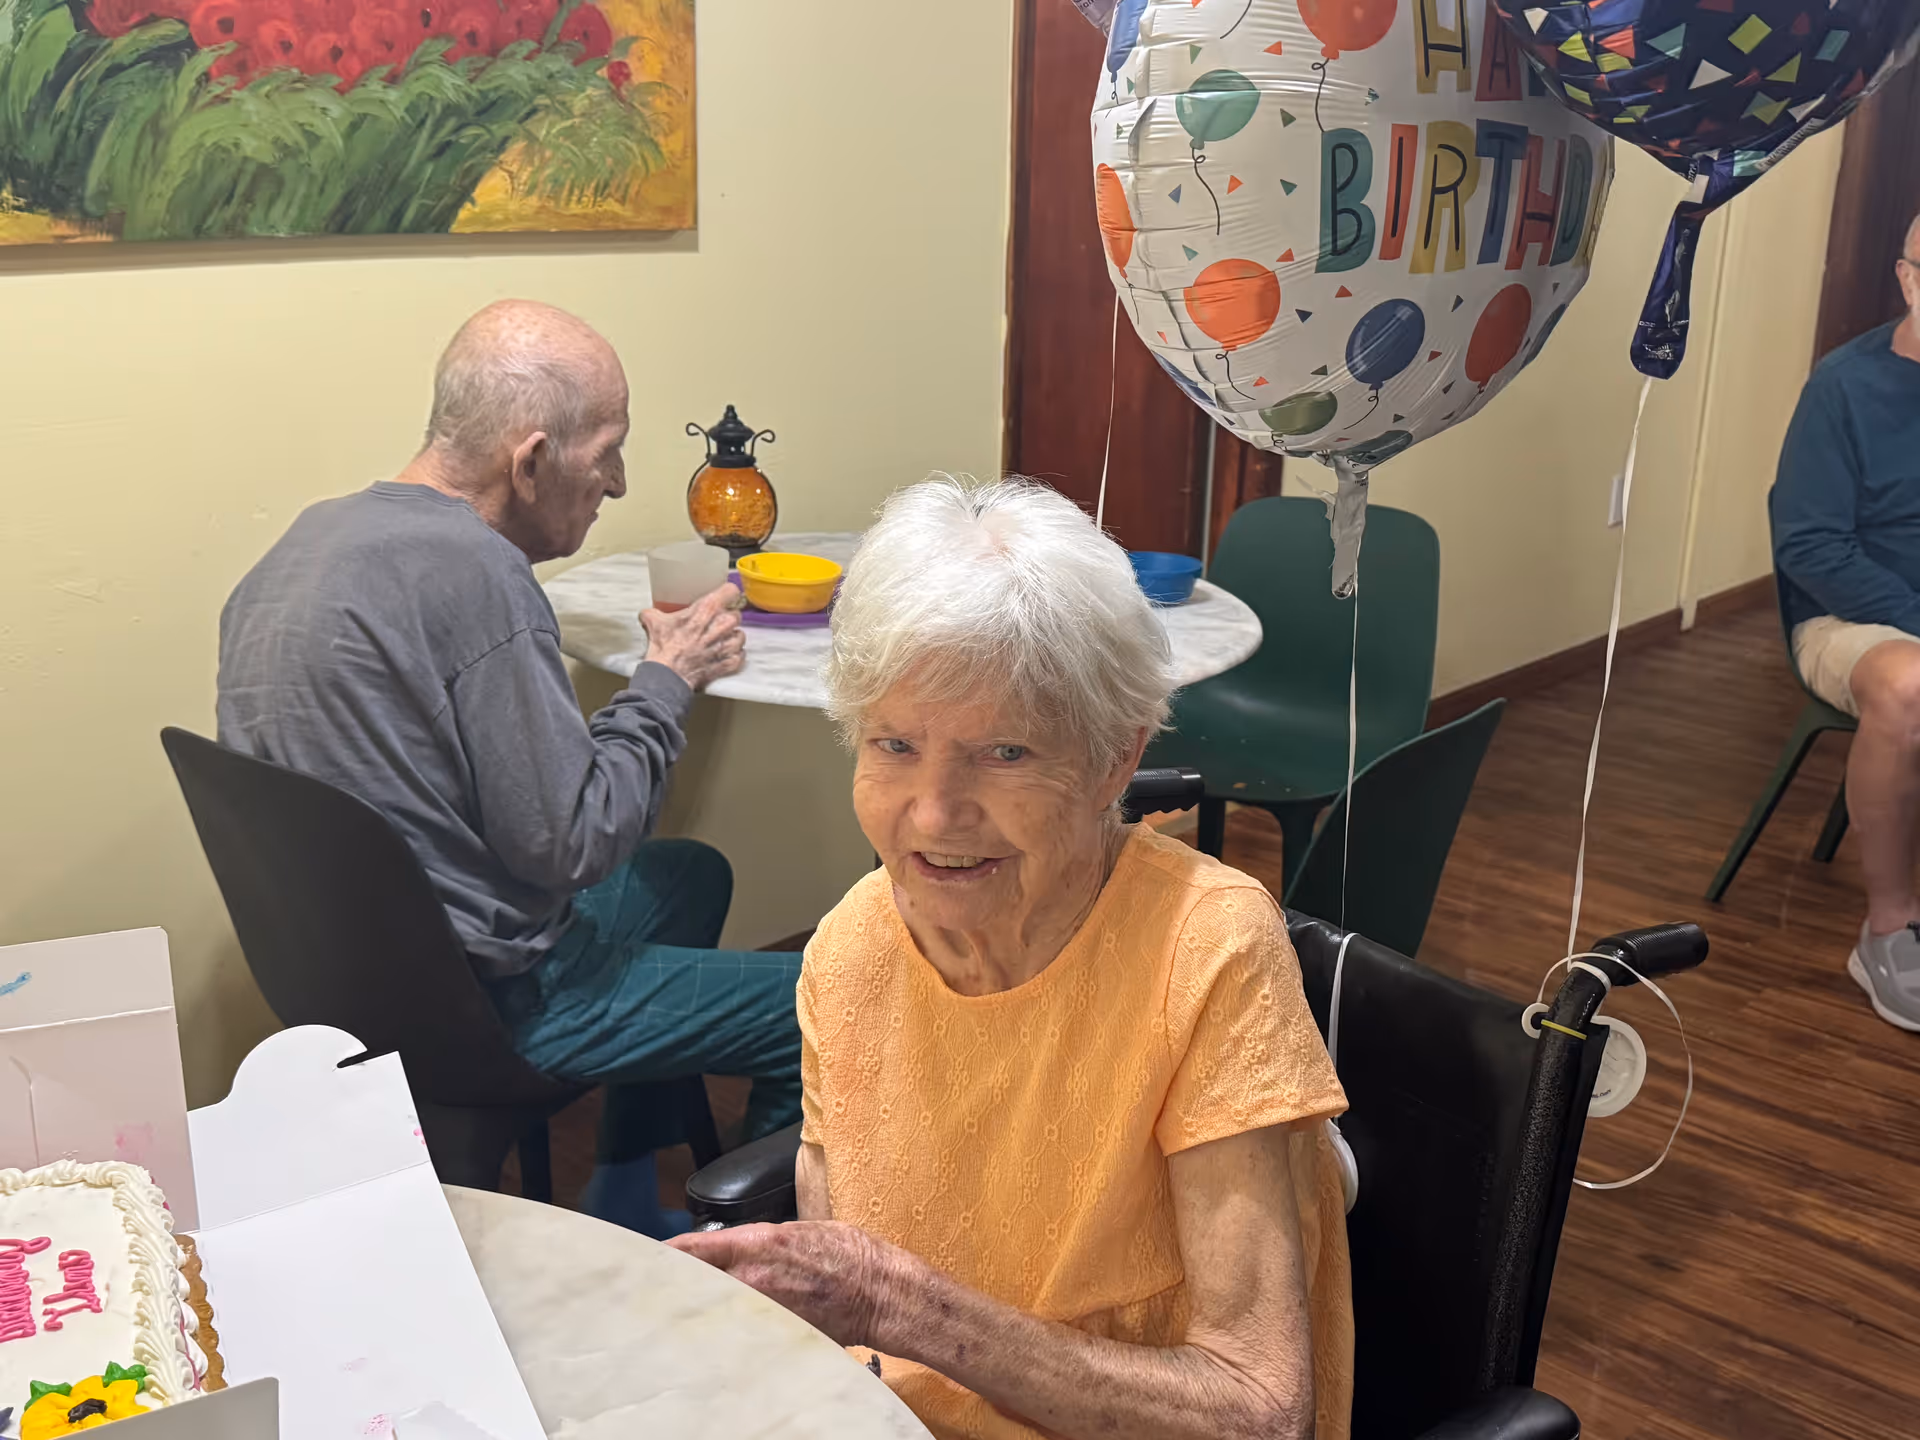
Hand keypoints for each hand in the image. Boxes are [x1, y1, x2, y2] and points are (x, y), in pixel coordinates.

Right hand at [641, 584, 745, 689]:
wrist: (668, 675)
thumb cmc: (665, 648)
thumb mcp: (654, 622)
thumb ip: (654, 613)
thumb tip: (648, 613)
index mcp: (707, 609)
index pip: (731, 591)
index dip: (727, 594)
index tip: (724, 598)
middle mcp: (722, 625)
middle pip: (736, 614)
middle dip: (726, 619)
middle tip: (713, 624)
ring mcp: (728, 645)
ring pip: (740, 635)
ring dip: (731, 638)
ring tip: (718, 641)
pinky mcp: (729, 663)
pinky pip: (740, 656)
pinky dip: (733, 656)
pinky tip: (723, 656)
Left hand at [667, 1221, 911, 1348]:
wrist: (880, 1289)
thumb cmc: (846, 1254)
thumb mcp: (797, 1231)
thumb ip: (757, 1243)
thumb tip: (729, 1253)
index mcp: (757, 1243)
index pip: (692, 1251)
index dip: (661, 1257)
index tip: (639, 1261)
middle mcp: (753, 1278)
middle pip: (692, 1287)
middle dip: (670, 1291)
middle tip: (645, 1297)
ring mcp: (762, 1310)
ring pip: (710, 1314)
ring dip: (692, 1314)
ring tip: (670, 1319)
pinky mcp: (775, 1334)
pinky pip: (737, 1336)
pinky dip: (723, 1336)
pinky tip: (710, 1341)